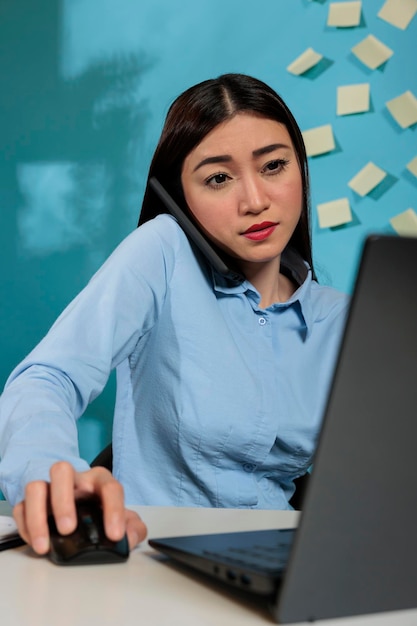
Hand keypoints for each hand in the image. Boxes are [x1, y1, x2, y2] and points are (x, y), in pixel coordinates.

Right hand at [13, 461, 147, 554]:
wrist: (77, 504)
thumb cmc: (98, 509)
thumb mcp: (121, 518)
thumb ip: (133, 527)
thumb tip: (130, 537)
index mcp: (98, 480)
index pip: (109, 487)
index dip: (114, 510)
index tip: (114, 535)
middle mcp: (72, 480)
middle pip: (62, 471)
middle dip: (63, 500)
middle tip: (69, 529)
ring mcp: (49, 489)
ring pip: (36, 486)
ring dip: (38, 514)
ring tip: (45, 543)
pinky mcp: (30, 502)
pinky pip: (22, 507)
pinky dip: (26, 527)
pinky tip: (36, 543)